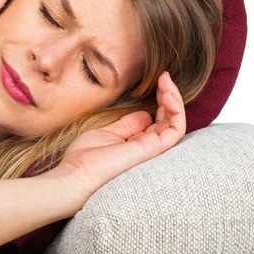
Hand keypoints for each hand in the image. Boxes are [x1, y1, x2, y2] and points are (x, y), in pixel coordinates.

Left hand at [37, 71, 186, 206]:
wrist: (77, 175)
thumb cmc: (85, 158)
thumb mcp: (107, 133)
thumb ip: (127, 125)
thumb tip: (146, 115)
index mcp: (136, 143)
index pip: (157, 120)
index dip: (160, 100)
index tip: (156, 82)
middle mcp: (147, 147)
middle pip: (169, 119)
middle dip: (169, 95)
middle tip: (164, 77)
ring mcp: (152, 149)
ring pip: (176, 123)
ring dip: (175, 99)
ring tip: (167, 82)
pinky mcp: (153, 150)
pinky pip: (175, 130)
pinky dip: (176, 111)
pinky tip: (168, 95)